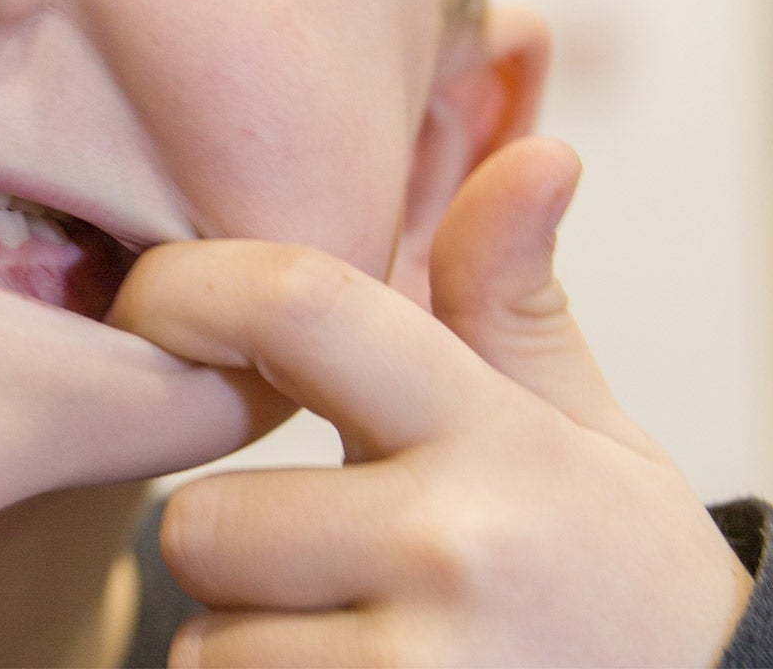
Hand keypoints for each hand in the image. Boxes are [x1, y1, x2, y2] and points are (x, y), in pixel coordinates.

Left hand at [108, 137, 753, 667]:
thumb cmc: (624, 583)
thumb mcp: (592, 439)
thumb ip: (513, 305)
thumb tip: (535, 153)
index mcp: (495, 437)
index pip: (302, 307)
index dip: (188, 288)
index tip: (148, 305)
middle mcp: (450, 551)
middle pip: (203, 520)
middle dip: (231, 538)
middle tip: (310, 549)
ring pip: (207, 642)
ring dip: (245, 638)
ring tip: (344, 633)